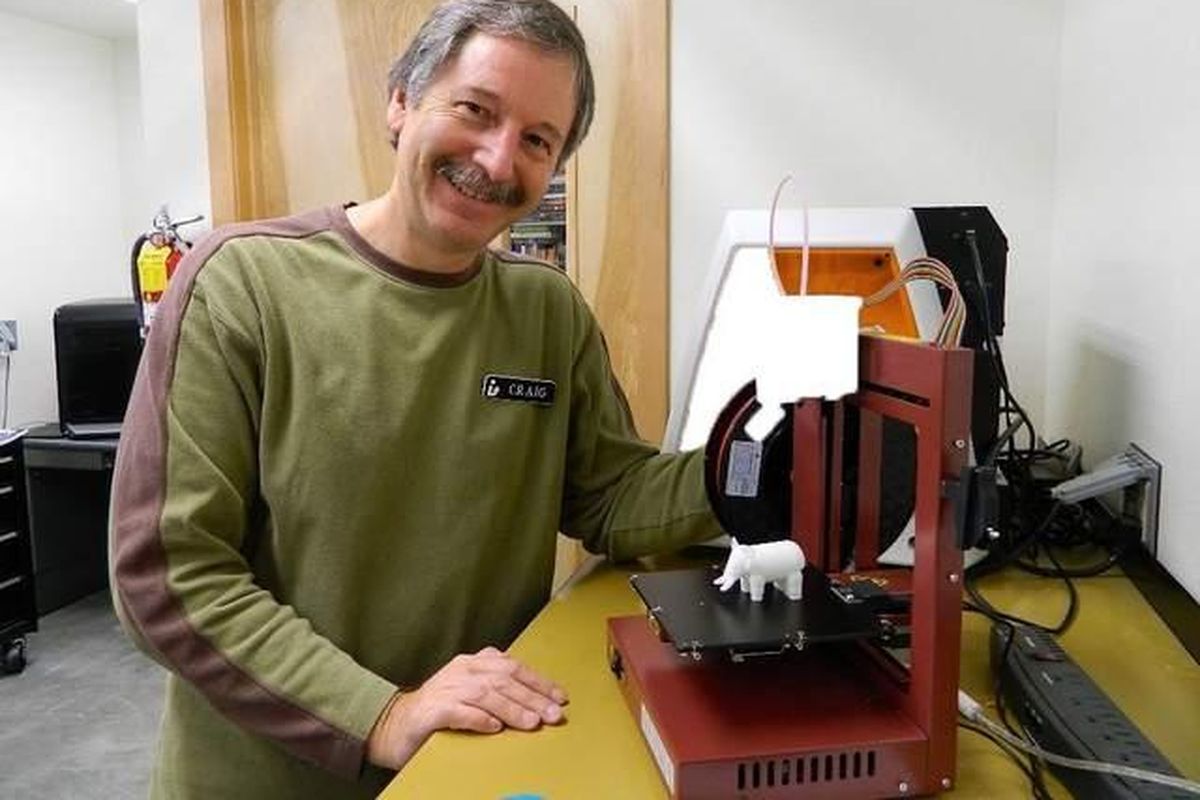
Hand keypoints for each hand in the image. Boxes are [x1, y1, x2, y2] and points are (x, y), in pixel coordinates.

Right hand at [366, 646, 567, 769]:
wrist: (395, 725)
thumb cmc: (440, 709)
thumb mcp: (471, 691)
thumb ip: (497, 688)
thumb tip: (536, 702)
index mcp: (473, 663)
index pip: (513, 667)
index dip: (538, 681)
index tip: (559, 697)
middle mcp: (462, 671)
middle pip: (503, 679)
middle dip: (532, 697)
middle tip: (553, 714)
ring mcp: (446, 688)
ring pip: (485, 694)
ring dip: (512, 708)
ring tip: (531, 722)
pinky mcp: (432, 710)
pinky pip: (459, 711)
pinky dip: (479, 718)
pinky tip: (494, 727)